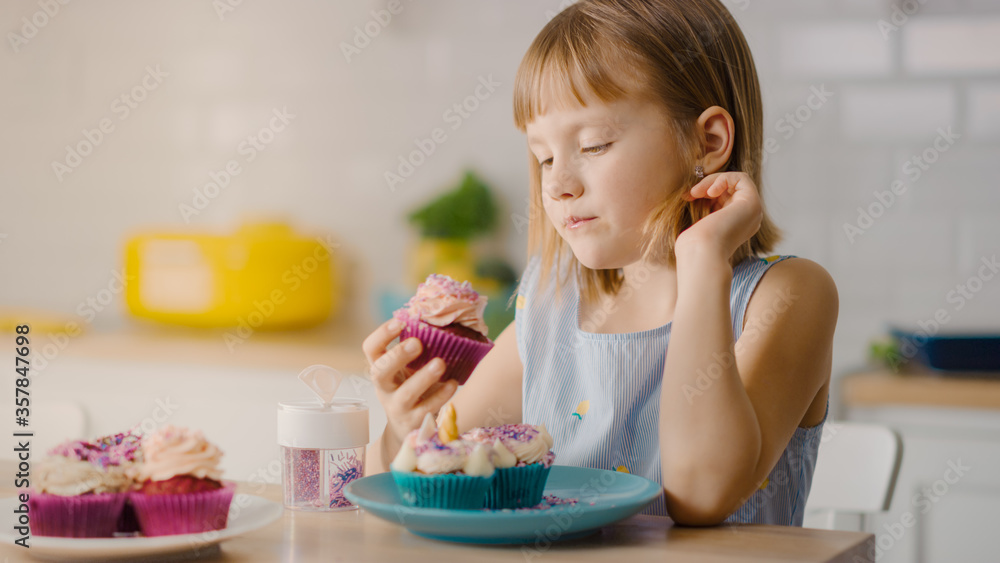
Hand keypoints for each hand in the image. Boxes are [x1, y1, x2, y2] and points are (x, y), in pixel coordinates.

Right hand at [362, 319, 458, 444]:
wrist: (408, 427)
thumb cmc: (411, 387)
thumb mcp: (408, 368)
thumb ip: (417, 350)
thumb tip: (440, 319)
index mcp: (381, 368)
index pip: (371, 349)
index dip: (381, 335)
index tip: (400, 321)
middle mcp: (384, 388)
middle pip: (380, 372)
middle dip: (397, 356)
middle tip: (417, 342)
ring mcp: (397, 407)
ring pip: (406, 393)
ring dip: (423, 377)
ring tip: (440, 363)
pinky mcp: (413, 422)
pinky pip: (427, 408)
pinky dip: (441, 395)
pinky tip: (453, 383)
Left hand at [678, 171, 762, 259]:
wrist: (701, 253)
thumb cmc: (695, 244)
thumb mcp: (700, 221)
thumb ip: (705, 208)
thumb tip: (695, 193)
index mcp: (736, 225)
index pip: (724, 198)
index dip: (707, 192)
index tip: (689, 197)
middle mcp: (748, 219)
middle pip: (730, 188)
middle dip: (708, 185)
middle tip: (691, 194)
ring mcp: (753, 211)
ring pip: (735, 181)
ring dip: (712, 181)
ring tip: (696, 192)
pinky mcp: (752, 203)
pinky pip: (741, 178)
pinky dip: (722, 179)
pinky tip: (710, 192)